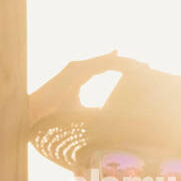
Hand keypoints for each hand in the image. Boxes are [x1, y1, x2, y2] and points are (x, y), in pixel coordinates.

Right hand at [29, 51, 149, 126]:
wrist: (34, 115)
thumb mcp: (81, 114)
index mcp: (80, 76)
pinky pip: (97, 64)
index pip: (105, 67)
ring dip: (124, 62)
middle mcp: (78, 68)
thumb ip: (95, 113)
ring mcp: (76, 67)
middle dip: (128, 62)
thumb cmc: (53, 116)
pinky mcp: (73, 70)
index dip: (123, 67)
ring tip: (141, 65)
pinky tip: (125, 64)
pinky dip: (112, 63)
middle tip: (147, 65)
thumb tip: (111, 120)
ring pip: (105, 60)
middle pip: (108, 61)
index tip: (140, 70)